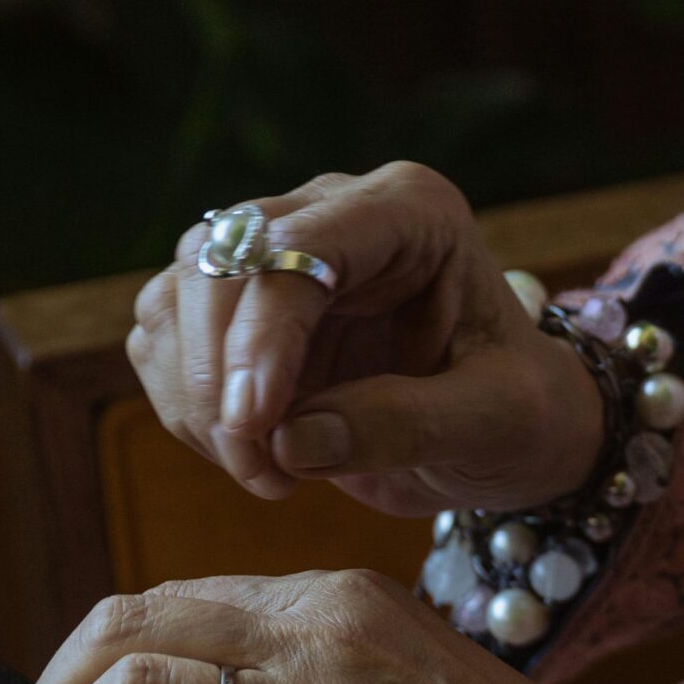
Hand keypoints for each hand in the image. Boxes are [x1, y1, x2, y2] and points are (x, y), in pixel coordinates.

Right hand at [126, 161, 607, 514]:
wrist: (504, 428)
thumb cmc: (519, 410)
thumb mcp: (495, 422)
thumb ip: (406, 425)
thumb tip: (291, 441)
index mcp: (409, 210)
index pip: (302, 248)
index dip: (264, 335)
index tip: (254, 423)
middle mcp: (330, 212)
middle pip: (219, 264)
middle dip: (220, 378)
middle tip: (265, 471)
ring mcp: (274, 253)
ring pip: (176, 300)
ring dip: (198, 400)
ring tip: (272, 474)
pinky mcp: (236, 308)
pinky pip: (164, 343)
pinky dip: (187, 410)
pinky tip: (254, 457)